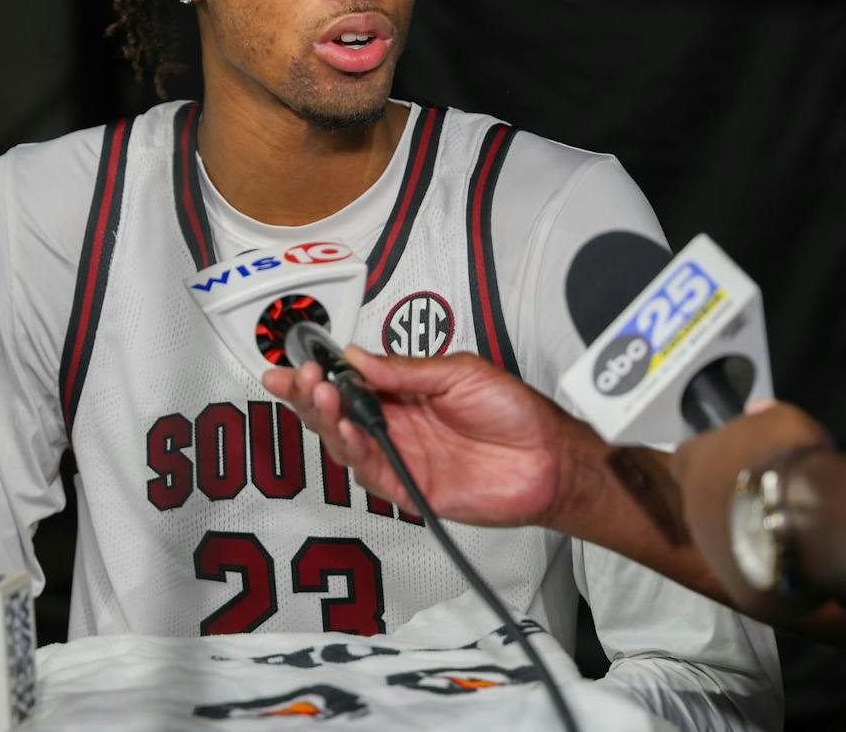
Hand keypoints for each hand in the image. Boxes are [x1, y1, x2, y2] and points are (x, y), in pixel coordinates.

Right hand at [262, 348, 585, 528]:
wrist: (549, 457)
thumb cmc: (514, 412)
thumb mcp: (459, 372)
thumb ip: (405, 371)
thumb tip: (357, 357)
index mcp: (404, 394)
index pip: (350, 383)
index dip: (321, 374)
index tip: (298, 362)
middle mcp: (396, 426)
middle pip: (337, 415)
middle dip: (309, 396)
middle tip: (296, 378)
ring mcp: (401, 458)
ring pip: (346, 443)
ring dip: (327, 420)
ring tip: (319, 394)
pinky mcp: (410, 489)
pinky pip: (372, 472)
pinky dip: (355, 451)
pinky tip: (346, 430)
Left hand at [668, 400, 832, 616]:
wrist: (814, 519)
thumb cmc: (790, 458)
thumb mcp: (780, 418)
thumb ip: (762, 419)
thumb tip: (755, 413)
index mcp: (693, 466)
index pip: (685, 459)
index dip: (709, 461)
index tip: (735, 463)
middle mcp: (692, 510)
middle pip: (705, 505)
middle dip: (731, 503)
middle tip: (771, 500)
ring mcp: (712, 555)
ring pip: (726, 545)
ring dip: (749, 539)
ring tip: (789, 535)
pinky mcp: (739, 591)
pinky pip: (755, 579)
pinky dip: (773, 571)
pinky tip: (799, 566)